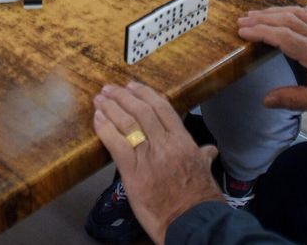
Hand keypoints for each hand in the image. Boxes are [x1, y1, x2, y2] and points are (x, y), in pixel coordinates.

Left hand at [93, 82, 222, 244]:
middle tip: (109, 89)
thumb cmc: (200, 199)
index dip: (144, 94)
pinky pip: (115, 144)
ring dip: (110, 108)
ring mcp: (147, 156)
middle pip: (140, 111)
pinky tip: (97, 119)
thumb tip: (209, 150)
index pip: (162, 108)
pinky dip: (104, 128)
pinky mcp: (132, 171)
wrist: (191, 221)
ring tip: (100, 99)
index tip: (131, 86)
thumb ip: (203, 157)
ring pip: (127, 123)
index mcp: (183, 140)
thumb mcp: (205, 171)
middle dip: (122, 97)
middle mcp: (164, 143)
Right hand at [236, 6, 306, 119]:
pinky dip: (290, 10)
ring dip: (274, 12)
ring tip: (254, 15)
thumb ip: (293, 99)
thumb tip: (266, 99)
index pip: (284, 37)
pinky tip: (281, 13)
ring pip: (296, 14)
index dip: (261, 32)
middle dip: (262, 19)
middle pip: (287, 20)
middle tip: (241, 22)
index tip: (243, 32)